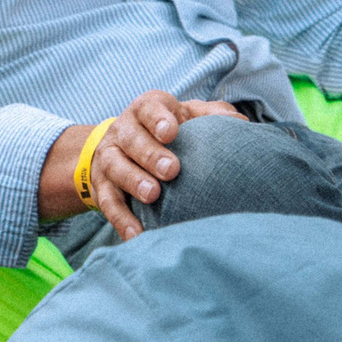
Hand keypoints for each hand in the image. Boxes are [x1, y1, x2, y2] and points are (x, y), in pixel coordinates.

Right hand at [72, 93, 247, 240]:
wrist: (120, 146)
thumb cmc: (166, 131)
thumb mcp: (187, 115)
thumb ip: (210, 114)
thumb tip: (239, 122)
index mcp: (144, 110)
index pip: (147, 108)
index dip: (157, 119)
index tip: (171, 132)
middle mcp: (122, 132)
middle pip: (130, 139)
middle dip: (149, 153)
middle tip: (171, 170)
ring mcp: (108, 159)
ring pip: (115, 167)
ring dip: (133, 181)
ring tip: (152, 195)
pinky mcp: (102, 186)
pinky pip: (108, 202)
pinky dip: (121, 219)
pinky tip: (136, 234)